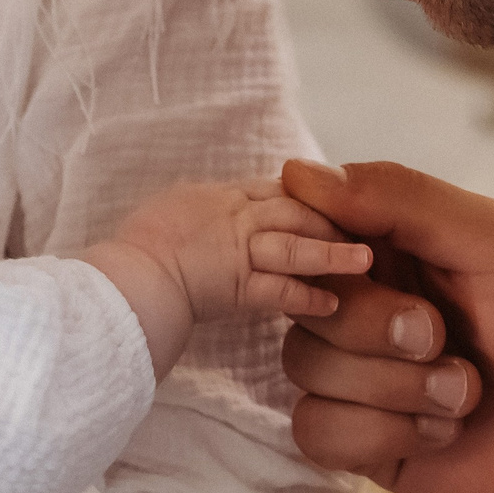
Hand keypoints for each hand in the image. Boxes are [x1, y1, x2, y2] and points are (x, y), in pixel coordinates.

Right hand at [114, 177, 374, 321]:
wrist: (127, 275)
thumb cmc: (140, 245)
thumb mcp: (176, 208)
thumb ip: (206, 210)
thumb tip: (222, 214)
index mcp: (221, 196)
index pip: (276, 189)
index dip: (308, 196)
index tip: (334, 204)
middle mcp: (233, 215)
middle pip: (294, 209)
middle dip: (330, 218)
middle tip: (366, 227)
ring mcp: (236, 250)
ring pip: (294, 245)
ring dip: (331, 252)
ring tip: (365, 261)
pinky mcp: (236, 286)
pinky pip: (279, 290)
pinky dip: (307, 296)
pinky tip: (332, 304)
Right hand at [280, 160, 493, 492]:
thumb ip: (399, 198)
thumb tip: (298, 174)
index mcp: (401, 244)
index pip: (312, 225)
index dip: (318, 244)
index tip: (364, 261)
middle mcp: (376, 304)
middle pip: (305, 302)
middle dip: (376, 327)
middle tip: (441, 337)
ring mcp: (370, 376)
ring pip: (305, 367)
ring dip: (393, 387)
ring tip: (465, 392)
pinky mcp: (370, 443)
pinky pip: (317, 432)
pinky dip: (383, 433)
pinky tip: (444, 432)